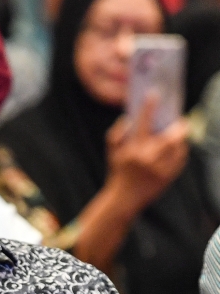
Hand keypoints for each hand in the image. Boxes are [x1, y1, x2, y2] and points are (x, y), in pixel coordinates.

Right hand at [105, 95, 188, 211]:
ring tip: (179, 135)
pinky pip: (181, 159)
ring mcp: (161, 168)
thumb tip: (129, 119)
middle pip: (171, 137)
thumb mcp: (111, 153)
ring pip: (178, 147)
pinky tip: (177, 149)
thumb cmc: (118, 172)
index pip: (143, 123)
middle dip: (179, 127)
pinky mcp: (169, 176)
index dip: (149, 107)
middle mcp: (148, 158)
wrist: (125, 198)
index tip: (154, 94)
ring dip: (180, 139)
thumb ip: (116, 134)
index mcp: (133, 150)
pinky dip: (180, 152)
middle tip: (182, 121)